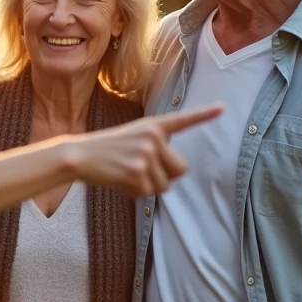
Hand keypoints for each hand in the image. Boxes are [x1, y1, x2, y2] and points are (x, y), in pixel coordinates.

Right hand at [68, 104, 221, 197]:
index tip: (223, 108)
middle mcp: (153, 137)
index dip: (204, 114)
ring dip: (147, 186)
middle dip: (165, 176)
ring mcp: (146, 154)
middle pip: (181, 169)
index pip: (183, 120)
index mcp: (153, 125)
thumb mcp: (133, 140)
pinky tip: (119, 180)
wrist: (78, 155)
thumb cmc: (106, 151)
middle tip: (140, 170)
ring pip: (164, 185)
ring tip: (125, 173)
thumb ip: (155, 151)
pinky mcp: (137, 172)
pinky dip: (134, 193)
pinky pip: (147, 193)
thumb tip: (170, 181)